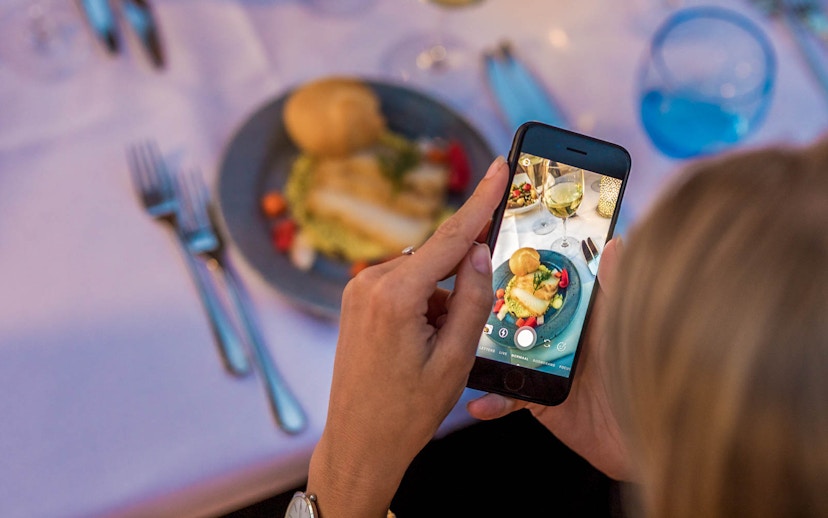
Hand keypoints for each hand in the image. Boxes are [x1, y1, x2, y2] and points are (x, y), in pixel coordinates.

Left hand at [308, 157, 509, 516]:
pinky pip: (403, 286)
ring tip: (435, 352)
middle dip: (460, 281)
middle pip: (436, 257)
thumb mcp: (456, 358)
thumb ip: (472, 298)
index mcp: (394, 295)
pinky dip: (423, 304)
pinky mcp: (356, 301)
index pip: (449, 237)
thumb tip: (478, 251)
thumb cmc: (407, 411)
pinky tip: (421, 344)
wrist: (358, 444)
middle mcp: (369, 282)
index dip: (482, 202)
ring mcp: (357, 290)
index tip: (499, 168)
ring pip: (421, 274)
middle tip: (462, 330)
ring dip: (440, 300)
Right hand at [466, 237, 633, 480]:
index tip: (490, 248)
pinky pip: (508, 398)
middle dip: (485, 306)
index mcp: (576, 312)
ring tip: (457, 343)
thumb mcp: (629, 323)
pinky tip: (480, 402)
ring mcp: (543, 366)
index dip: (518, 268)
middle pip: (513, 316)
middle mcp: (555, 335)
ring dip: (479, 352)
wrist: (647, 433)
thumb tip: (614, 243)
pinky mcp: (538, 399)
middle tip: (458, 294)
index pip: (541, 284)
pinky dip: (493, 401)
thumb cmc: (645, 370)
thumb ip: (618, 287)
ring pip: (501, 353)